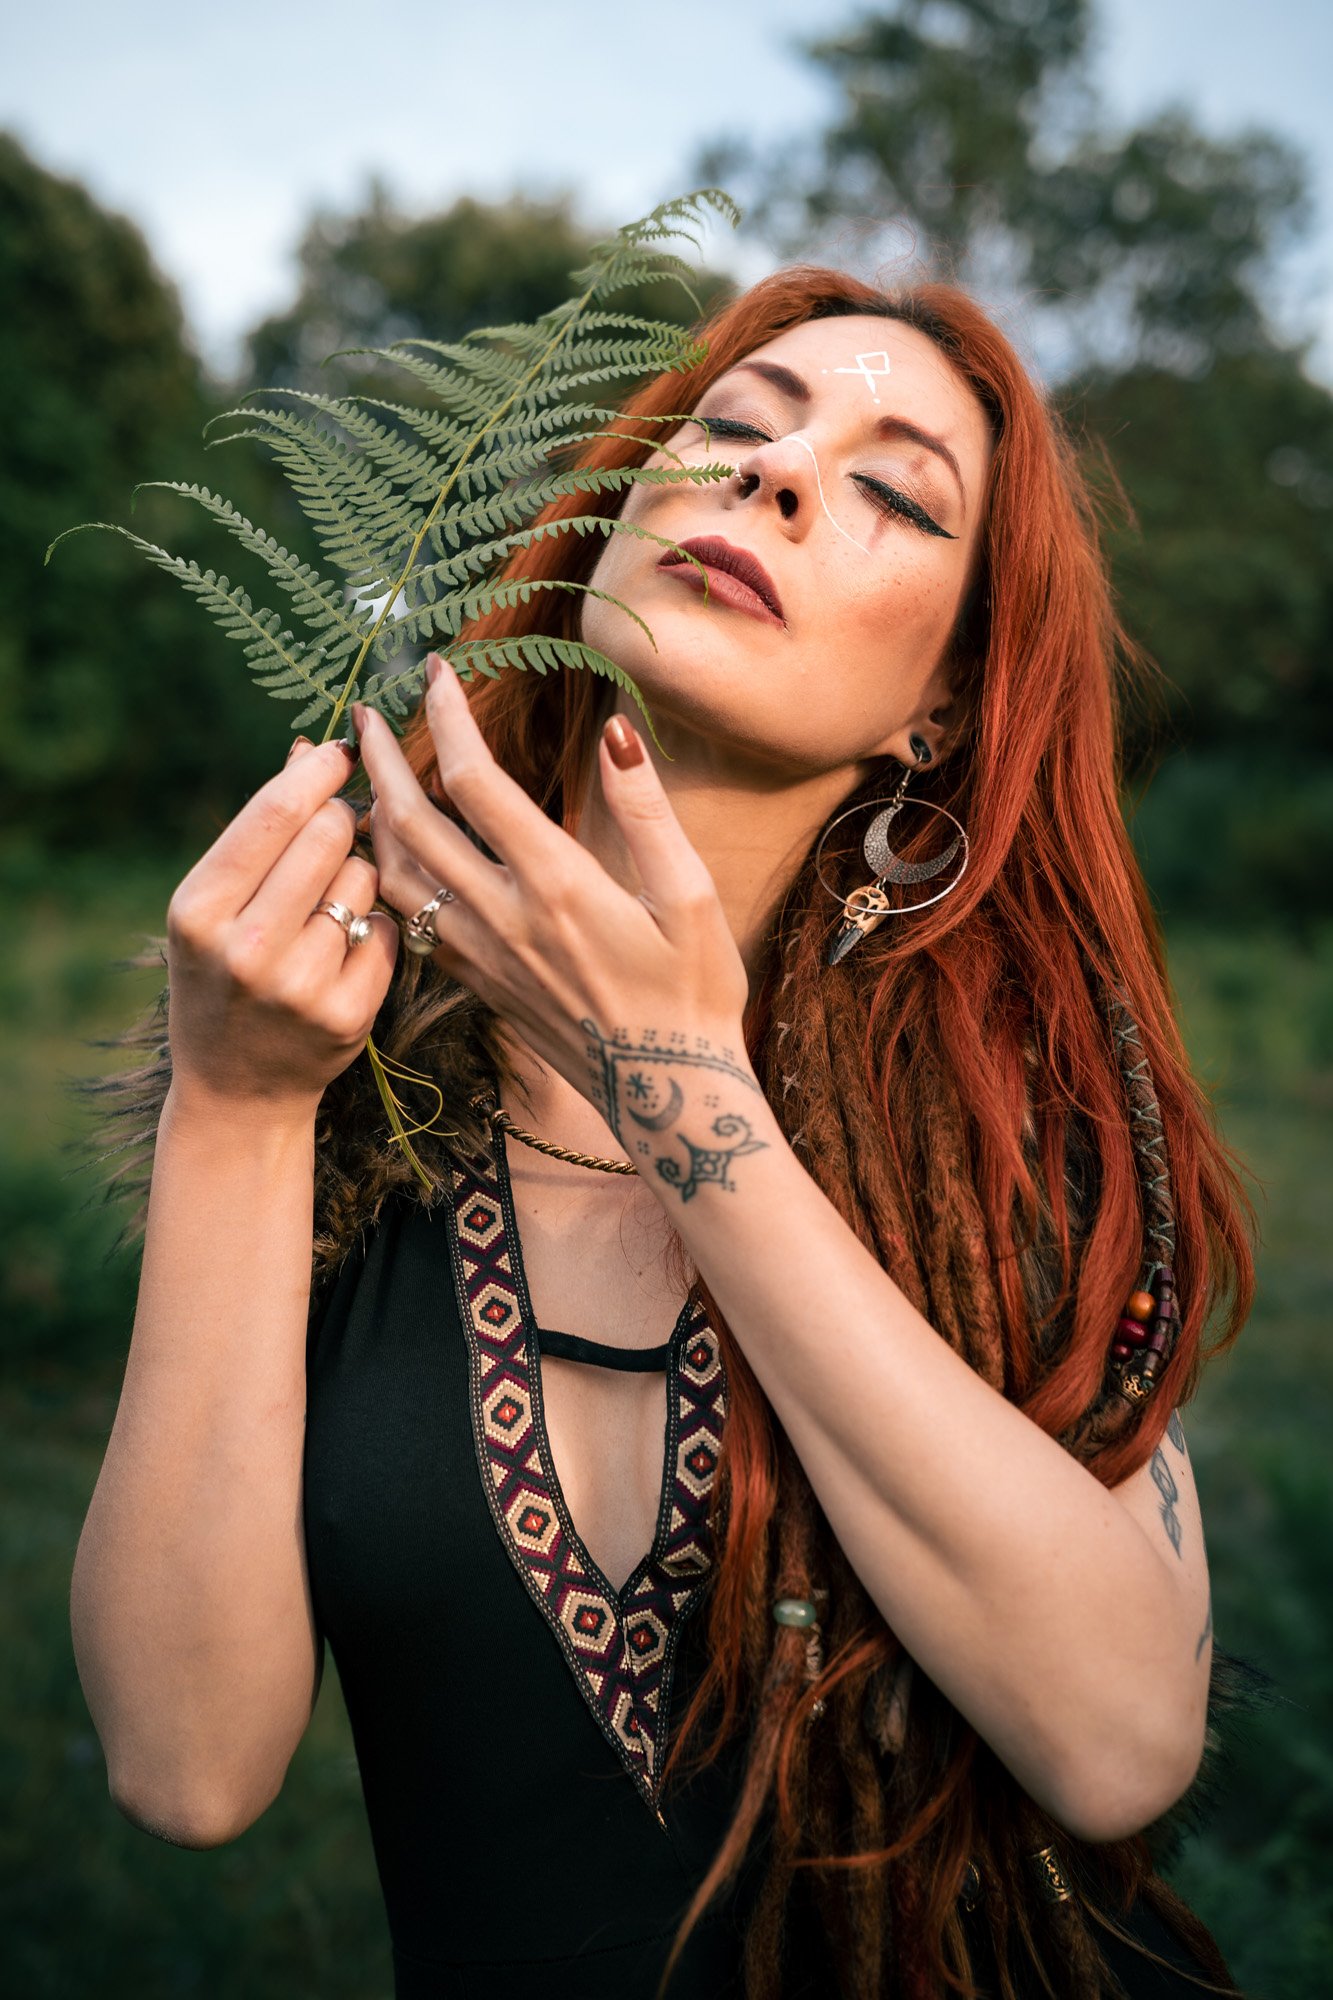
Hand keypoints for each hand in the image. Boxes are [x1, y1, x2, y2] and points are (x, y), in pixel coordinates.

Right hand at [164, 737, 398, 1119]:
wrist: (236, 1089)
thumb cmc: (222, 976)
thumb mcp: (212, 907)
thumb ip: (260, 831)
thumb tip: (312, 748)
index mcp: (199, 909)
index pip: (277, 812)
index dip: (320, 771)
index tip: (342, 751)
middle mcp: (247, 947)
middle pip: (330, 834)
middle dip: (340, 821)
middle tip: (332, 833)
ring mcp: (301, 985)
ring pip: (366, 877)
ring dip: (357, 876)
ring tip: (324, 910)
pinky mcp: (349, 1014)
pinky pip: (386, 928)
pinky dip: (373, 929)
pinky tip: (342, 954)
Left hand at [355, 655, 753, 1138]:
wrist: (668, 1096)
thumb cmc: (695, 993)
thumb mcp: (693, 896)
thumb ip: (647, 810)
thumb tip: (615, 729)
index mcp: (558, 885)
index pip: (475, 783)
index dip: (448, 717)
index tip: (435, 671)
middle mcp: (505, 918)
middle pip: (409, 824)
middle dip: (379, 760)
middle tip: (363, 716)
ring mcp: (482, 957)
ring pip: (394, 877)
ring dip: (369, 818)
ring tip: (364, 778)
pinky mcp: (477, 985)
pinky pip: (410, 921)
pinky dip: (386, 874)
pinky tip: (392, 852)